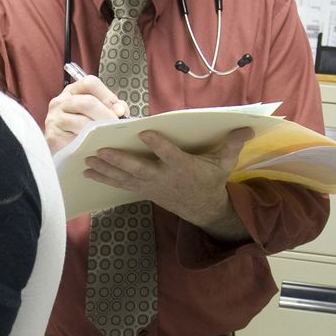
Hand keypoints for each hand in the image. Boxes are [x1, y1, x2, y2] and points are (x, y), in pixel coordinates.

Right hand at [44, 74, 128, 153]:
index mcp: (72, 92)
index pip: (90, 83)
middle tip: (117, 126)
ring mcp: (54, 119)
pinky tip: (96, 145)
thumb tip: (120, 111)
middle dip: (106, 115)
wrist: (63, 150)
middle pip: (87, 102)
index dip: (107, 95)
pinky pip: (75, 139)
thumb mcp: (95, 112)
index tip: (119, 110)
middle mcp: (60, 102)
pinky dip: (89, 142)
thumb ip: (110, 107)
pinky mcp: (53, 137)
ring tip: (110, 136)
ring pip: (82, 122)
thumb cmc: (80, 129)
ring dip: (100, 130)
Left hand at [84, 126, 253, 238]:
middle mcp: (163, 178)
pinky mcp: (143, 190)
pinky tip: (88, 171)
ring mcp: (151, 186)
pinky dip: (104, 178)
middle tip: (101, 152)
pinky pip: (121, 184)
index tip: (146, 132)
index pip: (170, 155)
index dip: (158, 145)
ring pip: (125, 178)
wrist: (202, 208)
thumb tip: (249, 127)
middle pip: (139, 169)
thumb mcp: (224, 163)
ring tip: (86, 162)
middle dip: (120, 161)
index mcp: (183, 168)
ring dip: (105, 170)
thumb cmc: (211, 180)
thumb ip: (232, 144)